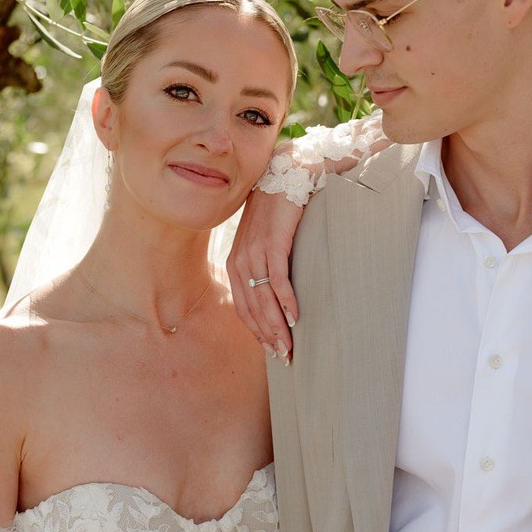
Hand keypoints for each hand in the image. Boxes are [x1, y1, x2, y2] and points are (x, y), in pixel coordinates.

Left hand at [227, 189, 302, 360]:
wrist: (286, 174)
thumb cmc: (277, 211)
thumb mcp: (264, 240)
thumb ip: (264, 265)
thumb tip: (275, 292)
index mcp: (236, 263)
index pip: (244, 307)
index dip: (258, 332)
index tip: (272, 349)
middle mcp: (241, 260)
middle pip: (253, 309)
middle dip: (269, 336)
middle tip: (284, 357)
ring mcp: (255, 252)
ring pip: (264, 300)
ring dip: (278, 326)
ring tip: (290, 346)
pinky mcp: (273, 244)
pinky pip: (278, 280)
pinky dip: (286, 302)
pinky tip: (296, 318)